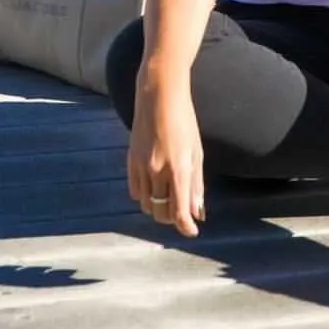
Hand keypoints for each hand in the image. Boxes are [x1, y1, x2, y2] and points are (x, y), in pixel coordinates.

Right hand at [128, 72, 205, 237]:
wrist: (159, 96)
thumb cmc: (184, 121)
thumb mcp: (196, 151)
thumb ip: (196, 183)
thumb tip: (198, 212)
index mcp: (179, 167)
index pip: (180, 211)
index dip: (186, 226)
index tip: (193, 232)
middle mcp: (158, 170)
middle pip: (162, 212)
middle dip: (173, 219)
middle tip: (182, 213)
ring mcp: (141, 166)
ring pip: (147, 205)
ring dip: (159, 209)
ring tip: (169, 200)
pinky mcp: (130, 161)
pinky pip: (136, 192)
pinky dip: (146, 196)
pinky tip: (155, 189)